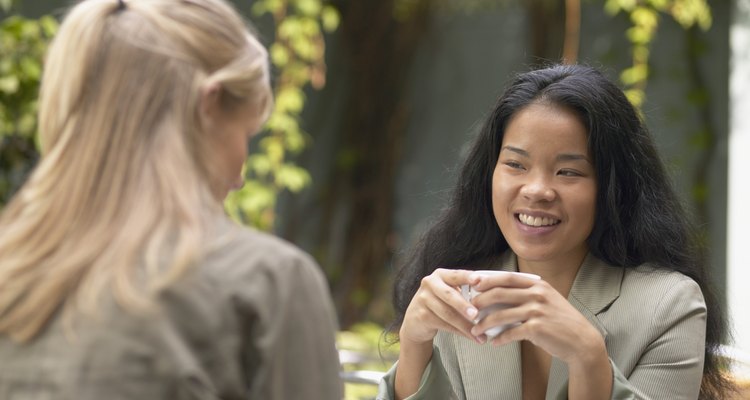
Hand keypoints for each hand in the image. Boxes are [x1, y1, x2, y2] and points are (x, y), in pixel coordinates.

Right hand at [399, 268, 483, 345]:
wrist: (416, 320)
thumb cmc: (440, 303)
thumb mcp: (449, 292)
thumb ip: (464, 292)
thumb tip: (491, 299)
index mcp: (441, 275)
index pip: (456, 275)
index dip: (467, 277)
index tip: (479, 280)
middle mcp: (430, 283)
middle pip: (449, 295)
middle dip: (464, 305)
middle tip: (476, 314)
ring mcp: (423, 299)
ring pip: (448, 314)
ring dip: (465, 326)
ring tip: (480, 334)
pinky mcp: (422, 315)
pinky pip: (444, 325)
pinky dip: (460, 332)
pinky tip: (471, 337)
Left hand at [468, 273, 604, 363]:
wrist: (581, 340)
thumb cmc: (560, 320)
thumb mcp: (547, 300)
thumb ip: (527, 294)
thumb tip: (498, 295)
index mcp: (538, 284)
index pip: (507, 277)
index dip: (488, 279)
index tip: (473, 284)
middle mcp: (537, 294)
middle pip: (500, 293)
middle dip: (481, 301)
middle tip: (469, 308)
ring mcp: (537, 311)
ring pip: (501, 315)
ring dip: (485, 323)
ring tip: (476, 330)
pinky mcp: (537, 328)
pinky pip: (511, 333)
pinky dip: (500, 338)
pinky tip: (494, 342)